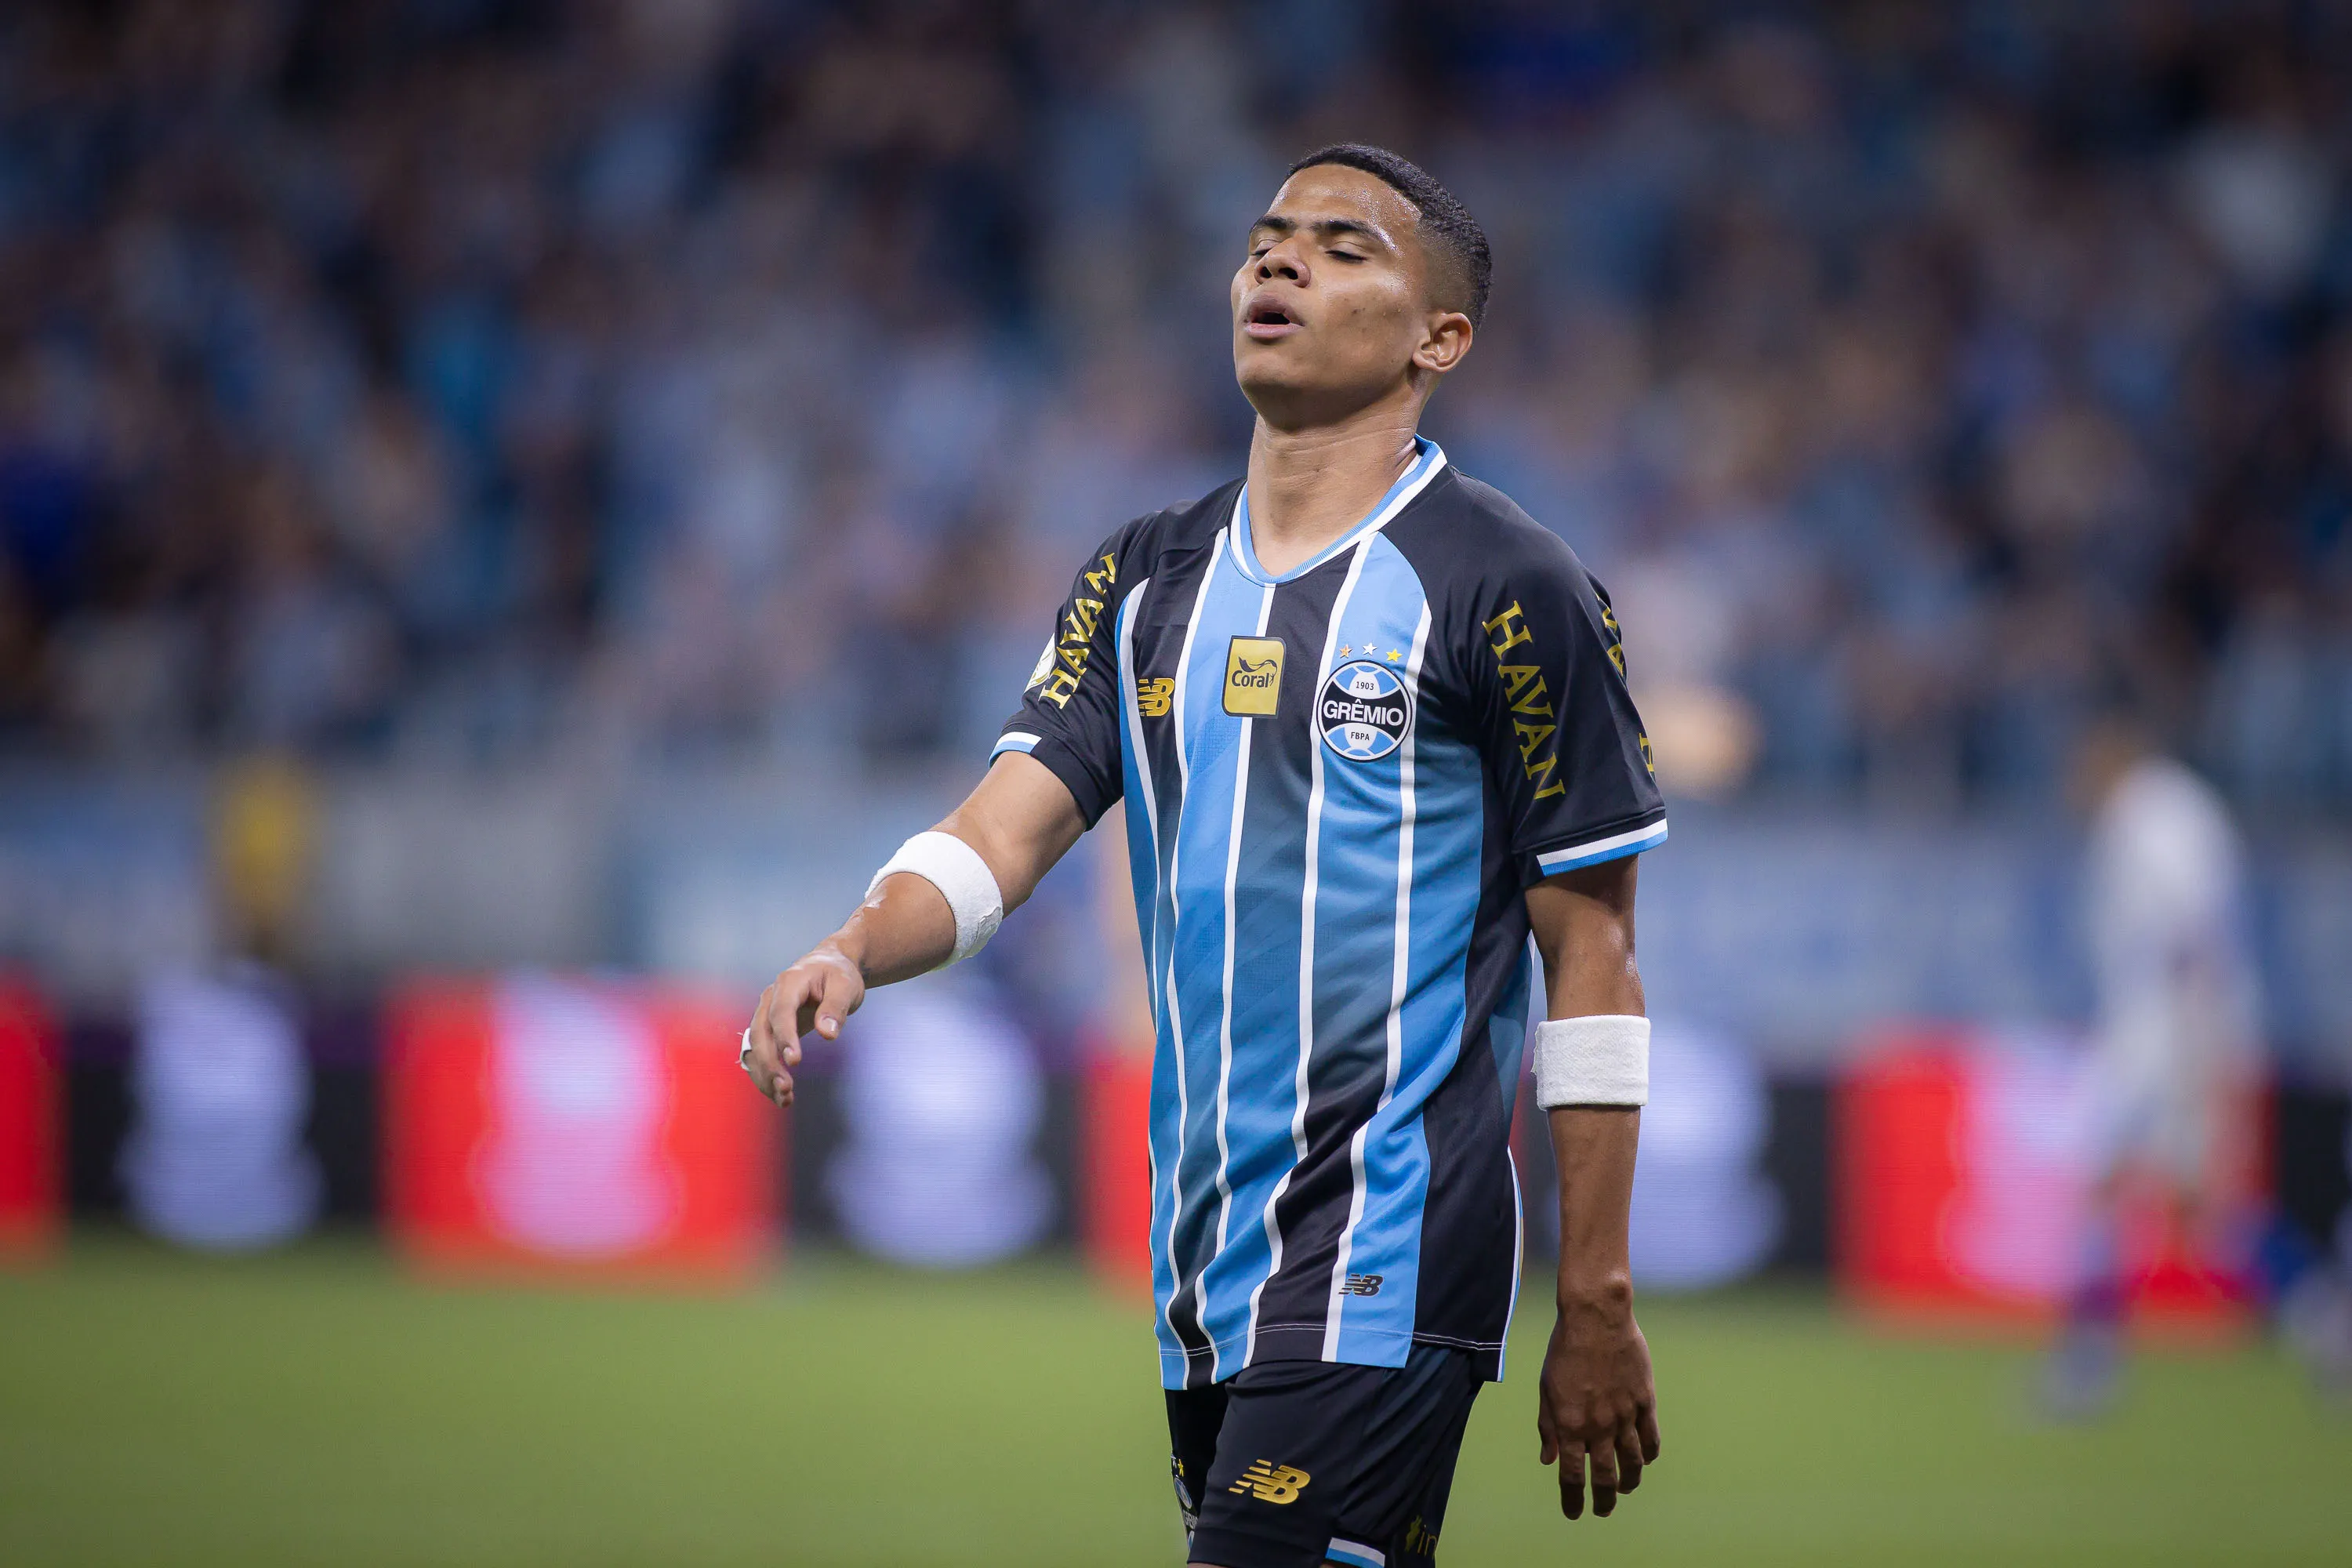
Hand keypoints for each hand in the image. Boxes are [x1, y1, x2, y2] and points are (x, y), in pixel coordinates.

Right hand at [744, 945, 864, 1106]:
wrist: (827, 965)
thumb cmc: (838, 974)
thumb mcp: (846, 985)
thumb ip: (836, 1007)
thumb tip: (827, 1034)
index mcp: (789, 983)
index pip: (780, 1012)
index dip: (785, 1037)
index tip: (794, 1061)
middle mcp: (769, 999)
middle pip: (760, 1034)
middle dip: (769, 1063)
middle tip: (786, 1088)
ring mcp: (765, 1014)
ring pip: (754, 1048)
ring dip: (764, 1075)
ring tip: (784, 1100)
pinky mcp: (768, 1030)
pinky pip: (760, 1055)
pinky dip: (766, 1076)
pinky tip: (782, 1097)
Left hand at [1536, 1289, 1660, 1519]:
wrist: (1596, 1319)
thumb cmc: (1564, 1351)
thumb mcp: (1546, 1389)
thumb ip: (1548, 1427)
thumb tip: (1549, 1459)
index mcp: (1570, 1425)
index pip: (1572, 1475)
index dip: (1573, 1499)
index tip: (1574, 1513)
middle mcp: (1599, 1426)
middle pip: (1605, 1477)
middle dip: (1603, 1500)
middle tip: (1603, 1510)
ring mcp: (1625, 1416)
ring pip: (1633, 1463)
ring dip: (1629, 1482)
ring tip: (1625, 1489)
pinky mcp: (1645, 1402)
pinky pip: (1651, 1439)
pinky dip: (1649, 1455)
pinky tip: (1645, 1461)